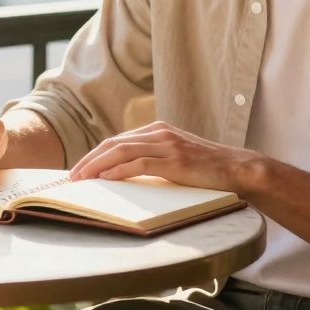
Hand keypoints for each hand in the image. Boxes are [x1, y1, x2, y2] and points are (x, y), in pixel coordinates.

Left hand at [68, 121, 259, 194]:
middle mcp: (159, 133)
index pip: (117, 141)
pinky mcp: (174, 160)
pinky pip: (139, 164)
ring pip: (121, 151)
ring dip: (97, 166)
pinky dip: (119, 170)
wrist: (237, 169)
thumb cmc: (206, 168)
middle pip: (114, 143)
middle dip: (89, 159)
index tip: (80, 168)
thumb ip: (152, 158)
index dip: (95, 154)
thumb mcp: (174, 157)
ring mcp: (167, 145)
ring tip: (82, 179)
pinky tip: (106, 178)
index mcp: (157, 130)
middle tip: (73, 175)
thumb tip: (123, 172)